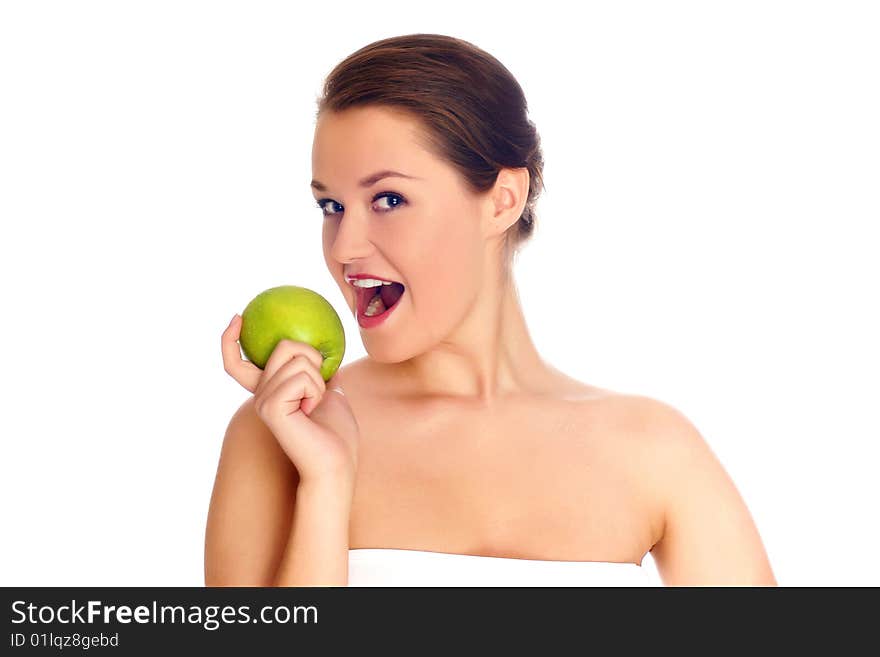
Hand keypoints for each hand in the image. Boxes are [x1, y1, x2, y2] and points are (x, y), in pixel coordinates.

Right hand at [221, 314, 359, 484]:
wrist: (337, 463)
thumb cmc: (337, 433)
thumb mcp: (330, 391)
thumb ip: (320, 370)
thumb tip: (326, 345)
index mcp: (268, 392)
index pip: (236, 362)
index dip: (230, 338)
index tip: (239, 316)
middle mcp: (259, 395)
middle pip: (284, 346)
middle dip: (314, 359)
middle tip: (318, 391)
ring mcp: (262, 401)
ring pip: (297, 359)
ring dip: (319, 380)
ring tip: (316, 406)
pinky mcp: (271, 407)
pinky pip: (301, 377)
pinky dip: (317, 390)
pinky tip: (312, 412)